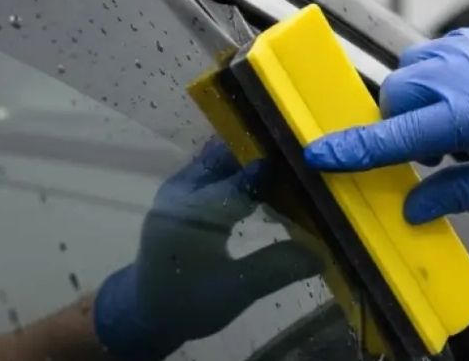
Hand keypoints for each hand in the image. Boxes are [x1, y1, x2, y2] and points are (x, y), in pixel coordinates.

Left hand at [94, 140, 319, 359]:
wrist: (145, 312)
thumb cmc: (189, 302)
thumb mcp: (237, 290)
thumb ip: (278, 266)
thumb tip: (323, 251)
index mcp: (194, 210)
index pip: (245, 176)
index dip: (280, 170)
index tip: (312, 165)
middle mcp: (182, 188)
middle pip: (229, 155)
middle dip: (264, 155)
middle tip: (302, 162)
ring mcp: (177, 187)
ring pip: (219, 158)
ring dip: (249, 160)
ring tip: (286, 169)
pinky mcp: (178, 192)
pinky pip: (211, 168)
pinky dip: (236, 169)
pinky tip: (261, 183)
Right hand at [305, 18, 468, 221]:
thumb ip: (468, 191)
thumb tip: (417, 205)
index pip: (404, 133)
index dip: (358, 148)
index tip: (322, 154)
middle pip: (401, 87)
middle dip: (394, 122)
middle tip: (427, 154)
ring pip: (422, 60)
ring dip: (419, 95)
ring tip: (456, 128)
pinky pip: (454, 46)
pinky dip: (446, 73)